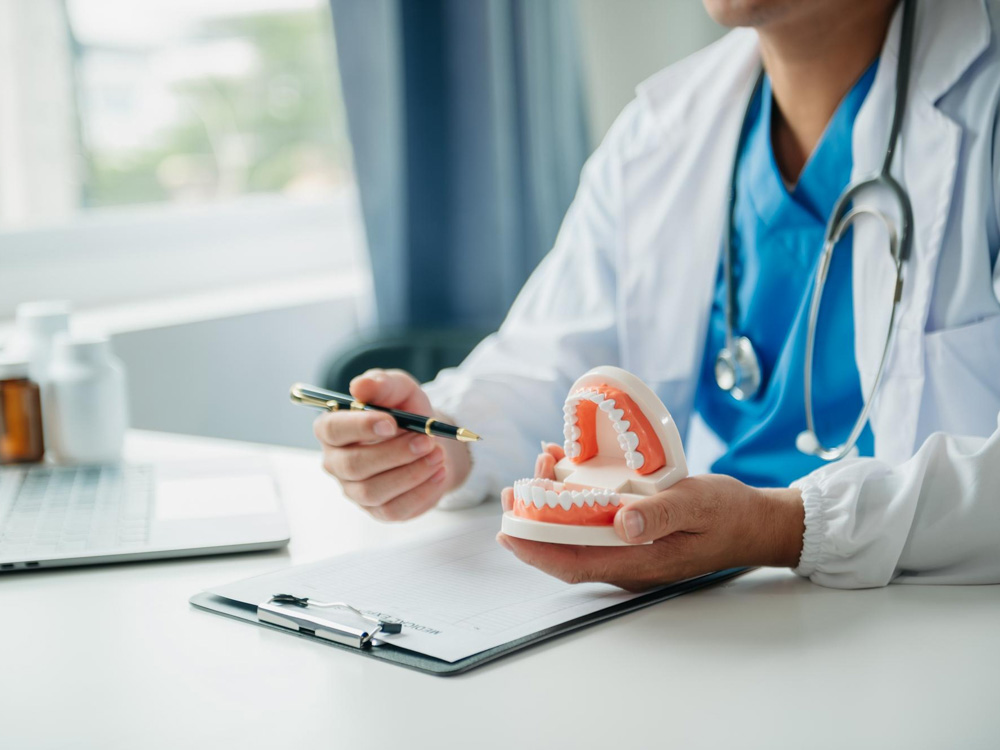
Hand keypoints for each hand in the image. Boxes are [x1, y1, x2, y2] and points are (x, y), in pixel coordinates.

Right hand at [313, 369, 470, 520]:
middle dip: (394, 453)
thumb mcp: (400, 389)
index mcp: (332, 428)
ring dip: (410, 473)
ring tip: (438, 454)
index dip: (360, 426)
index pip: (332, 430)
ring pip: (373, 491)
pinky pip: (394, 509)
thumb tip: (360, 386)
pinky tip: (439, 473)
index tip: (392, 423)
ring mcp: (354, 490)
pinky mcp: (378, 510)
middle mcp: (337, 462)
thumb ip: (382, 384)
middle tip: (426, 440)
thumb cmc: (405, 412)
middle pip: (353, 465)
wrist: (429, 440)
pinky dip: (421, 492)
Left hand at [498, 444, 803, 590]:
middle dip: (533, 523)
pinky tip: (566, 468)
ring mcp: (630, 549)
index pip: (574, 563)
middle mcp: (627, 560)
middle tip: (512, 491)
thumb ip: (660, 514)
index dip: (536, 550)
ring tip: (538, 468)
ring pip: (577, 534)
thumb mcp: (697, 505)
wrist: (756, 523)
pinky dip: (574, 497)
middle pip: (566, 550)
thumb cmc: (729, 514)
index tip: (507, 532)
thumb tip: (621, 524)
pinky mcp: (634, 533)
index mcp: (639, 561)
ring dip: (551, 505)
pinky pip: (594, 521)